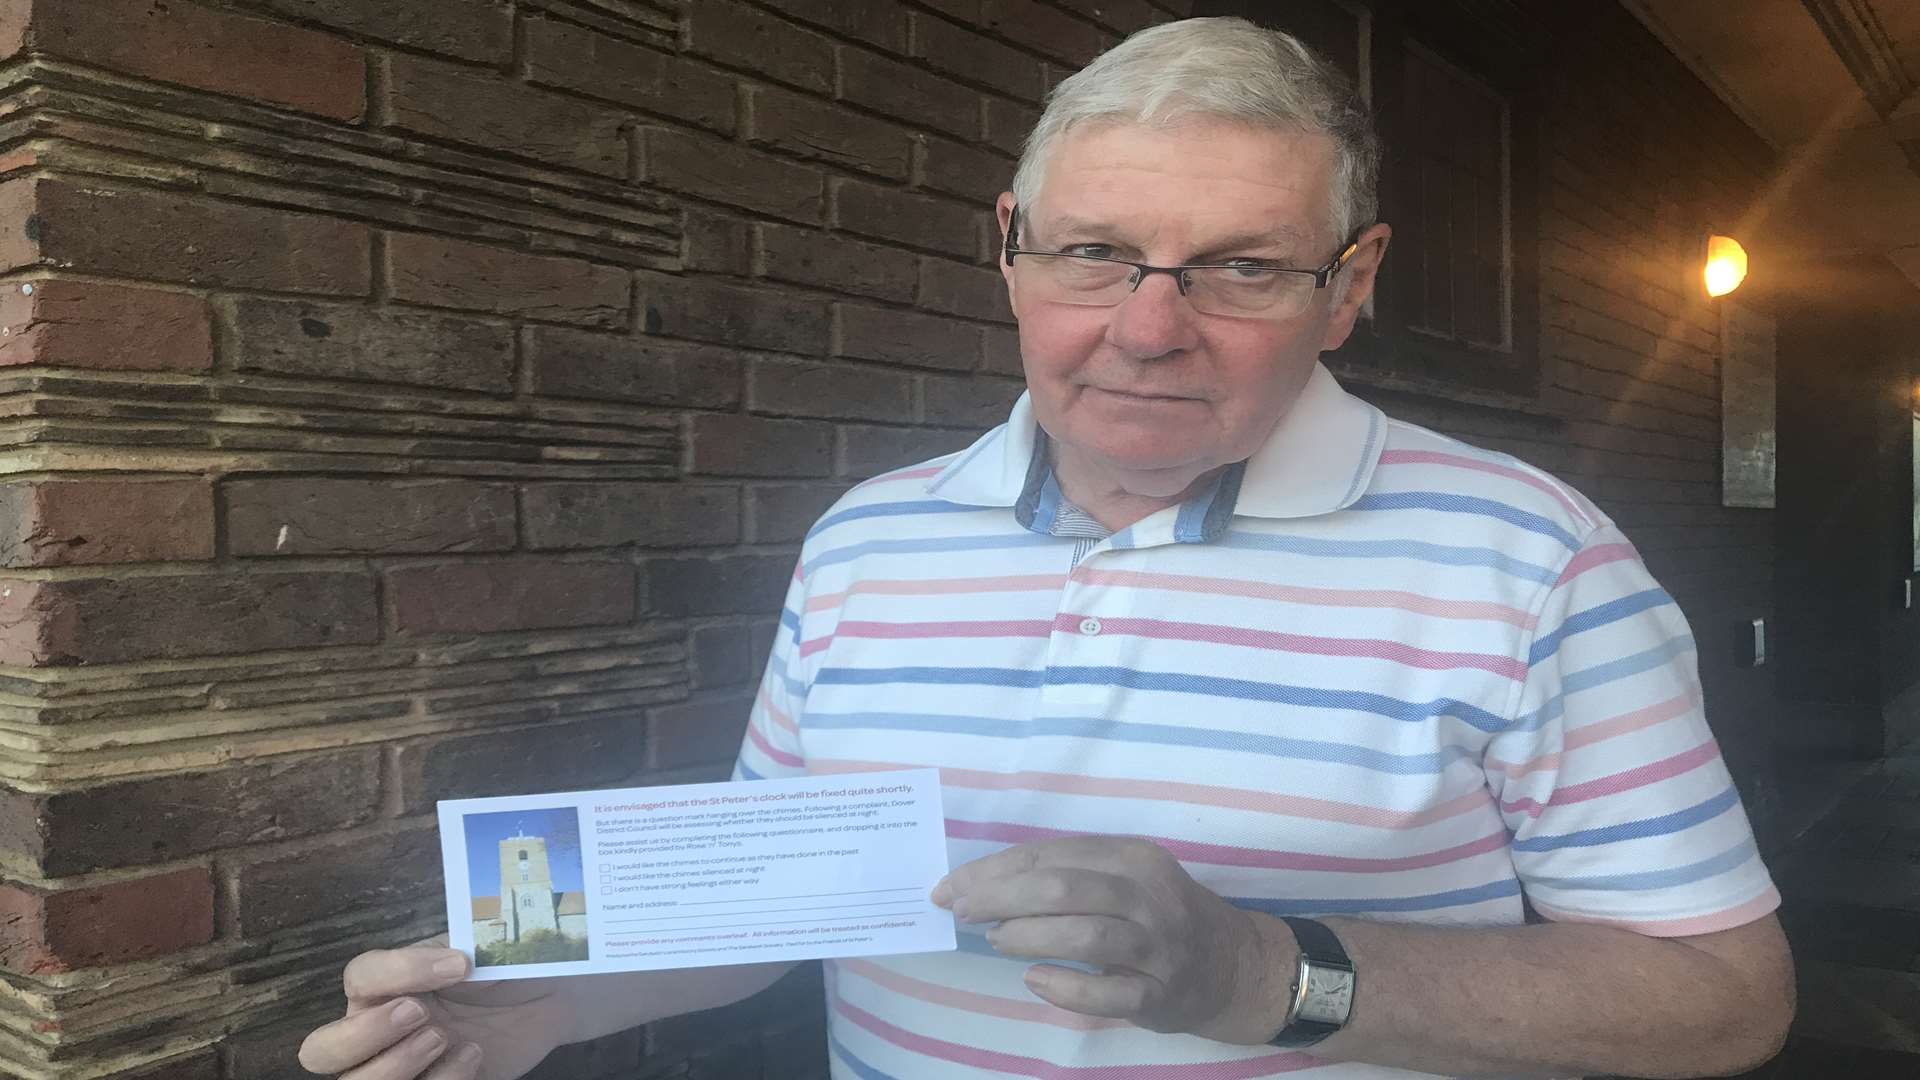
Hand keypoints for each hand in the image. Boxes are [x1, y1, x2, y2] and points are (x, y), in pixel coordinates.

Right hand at [298, 943, 571, 1078]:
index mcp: (384, 985)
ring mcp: (398, 1066)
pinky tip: (473, 1054)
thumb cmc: (502, 967)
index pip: (359, 977)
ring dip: (396, 1065)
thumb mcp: (482, 945)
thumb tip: (459, 955)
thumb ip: (461, 943)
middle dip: (364, 1034)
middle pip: (322, 1050)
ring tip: (444, 1037)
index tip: (459, 964)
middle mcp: (376, 1031)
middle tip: (421, 1012)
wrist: (544, 998)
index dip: (400, 972)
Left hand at [931, 836, 1290, 1043]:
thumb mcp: (1128, 877)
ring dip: (1027, 935)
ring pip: (1084, 932)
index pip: (1051, 854)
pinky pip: (1109, 991)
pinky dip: (1066, 985)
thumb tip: (989, 883)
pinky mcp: (1162, 992)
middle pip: (1063, 887)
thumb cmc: (1163, 915)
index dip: (994, 869)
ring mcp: (1159, 945)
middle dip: (1000, 897)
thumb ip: (1072, 874)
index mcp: (1133, 856)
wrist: (1237, 965)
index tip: (952, 885)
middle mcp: (1149, 894)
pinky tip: (1035, 980)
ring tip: (995, 939)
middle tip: (963, 910)